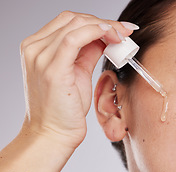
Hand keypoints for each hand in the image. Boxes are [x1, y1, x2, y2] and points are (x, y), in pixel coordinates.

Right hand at [20, 11, 130, 148]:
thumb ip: (86, 52)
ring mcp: (40, 57)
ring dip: (105, 26)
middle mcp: (35, 48)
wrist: (54, 134)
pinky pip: (74, 38)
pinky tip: (112, 37)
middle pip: (72, 19)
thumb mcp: (77, 73)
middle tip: (125, 31)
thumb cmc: (65, 108)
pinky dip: (95, 32)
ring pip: (75, 24)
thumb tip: (104, 38)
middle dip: (104, 22)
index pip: (68, 21)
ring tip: (122, 36)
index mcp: (38, 48)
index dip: (96, 20)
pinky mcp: (52, 69)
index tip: (118, 28)